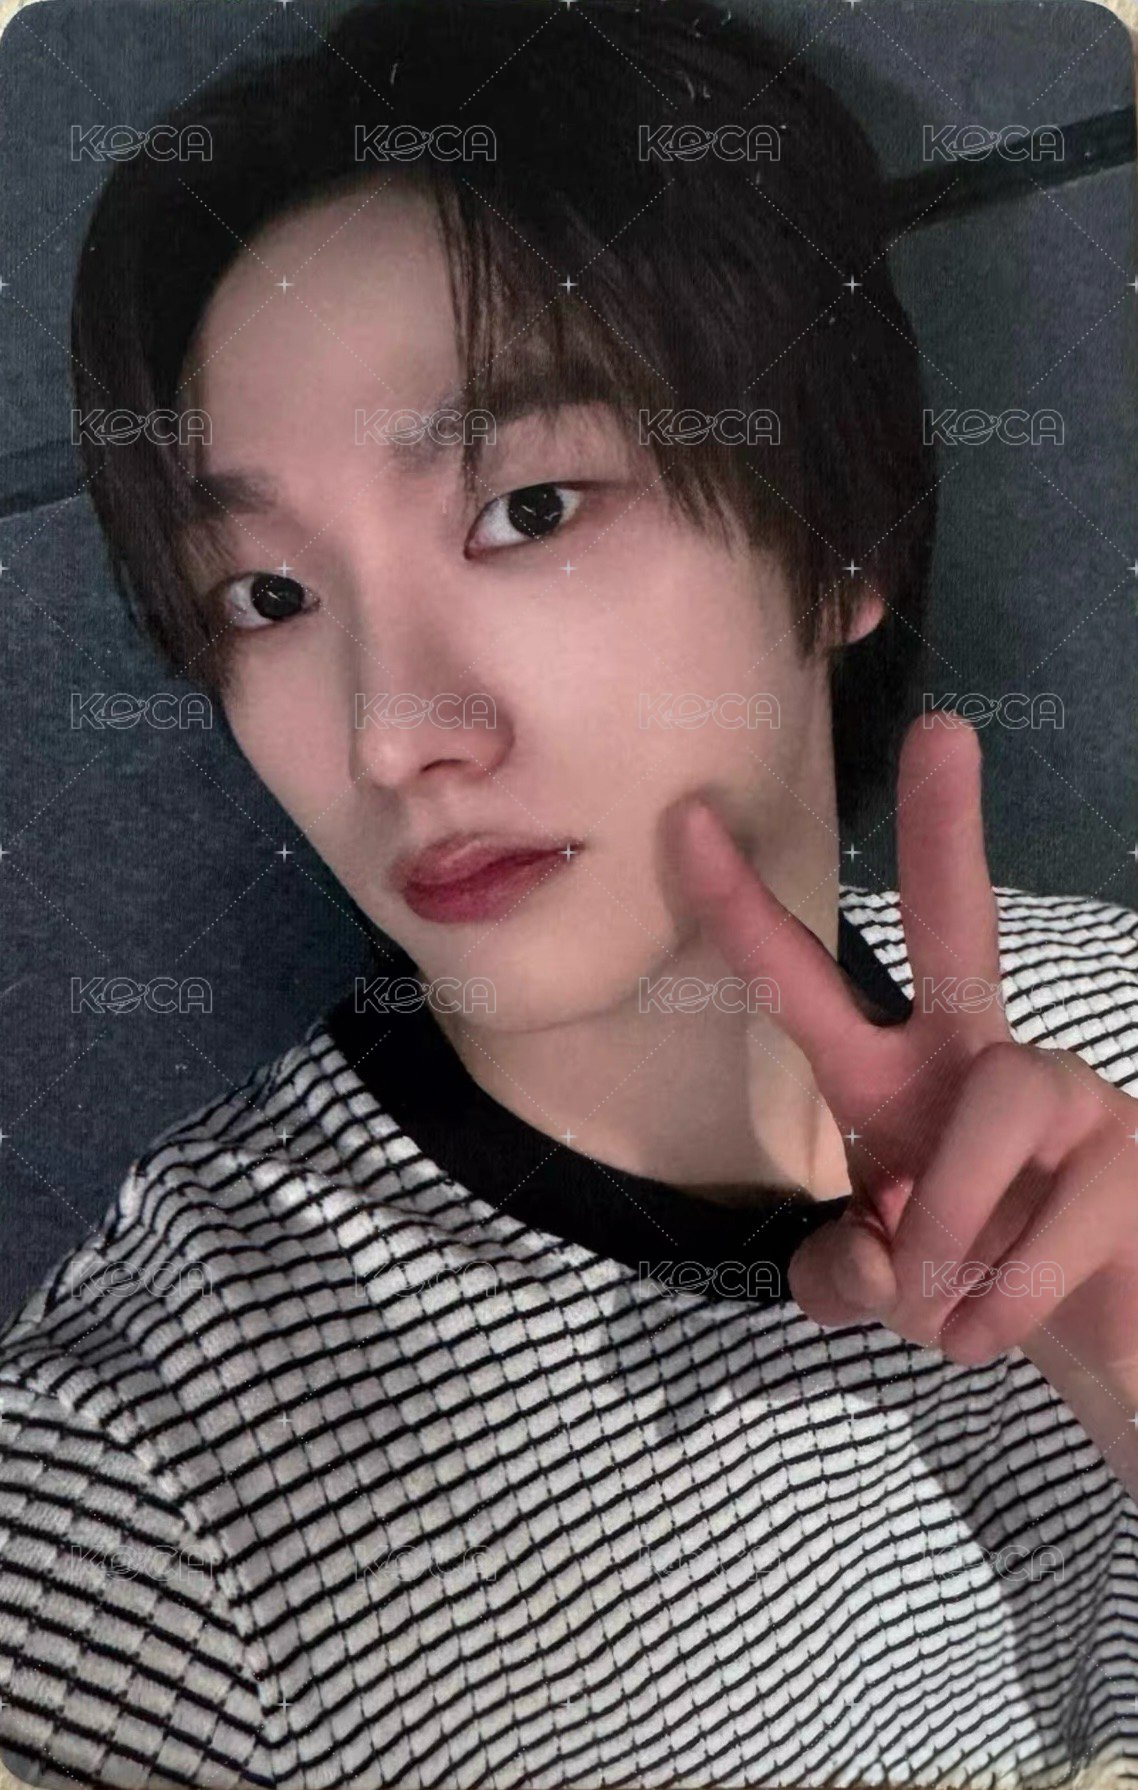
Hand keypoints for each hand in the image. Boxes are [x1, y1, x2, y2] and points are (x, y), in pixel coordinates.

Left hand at [672, 712, 1137, 1496]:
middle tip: (941, 730)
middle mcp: (975, 1058)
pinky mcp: (1126, 1152)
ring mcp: (1062, 1092)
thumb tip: (870, 1256)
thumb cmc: (969, 1288)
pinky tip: (994, 1332)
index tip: (690, 820)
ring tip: (944, 1308)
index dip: (743, 909)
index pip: (807, 982)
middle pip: (957, 923)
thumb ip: (837, 1276)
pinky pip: (1047, 1216)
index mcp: (891, 1077)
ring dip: (949, 1226)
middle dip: (947, 829)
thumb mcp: (876, 1290)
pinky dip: (1000, 1298)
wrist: (1090, 1348)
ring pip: (992, 1109)